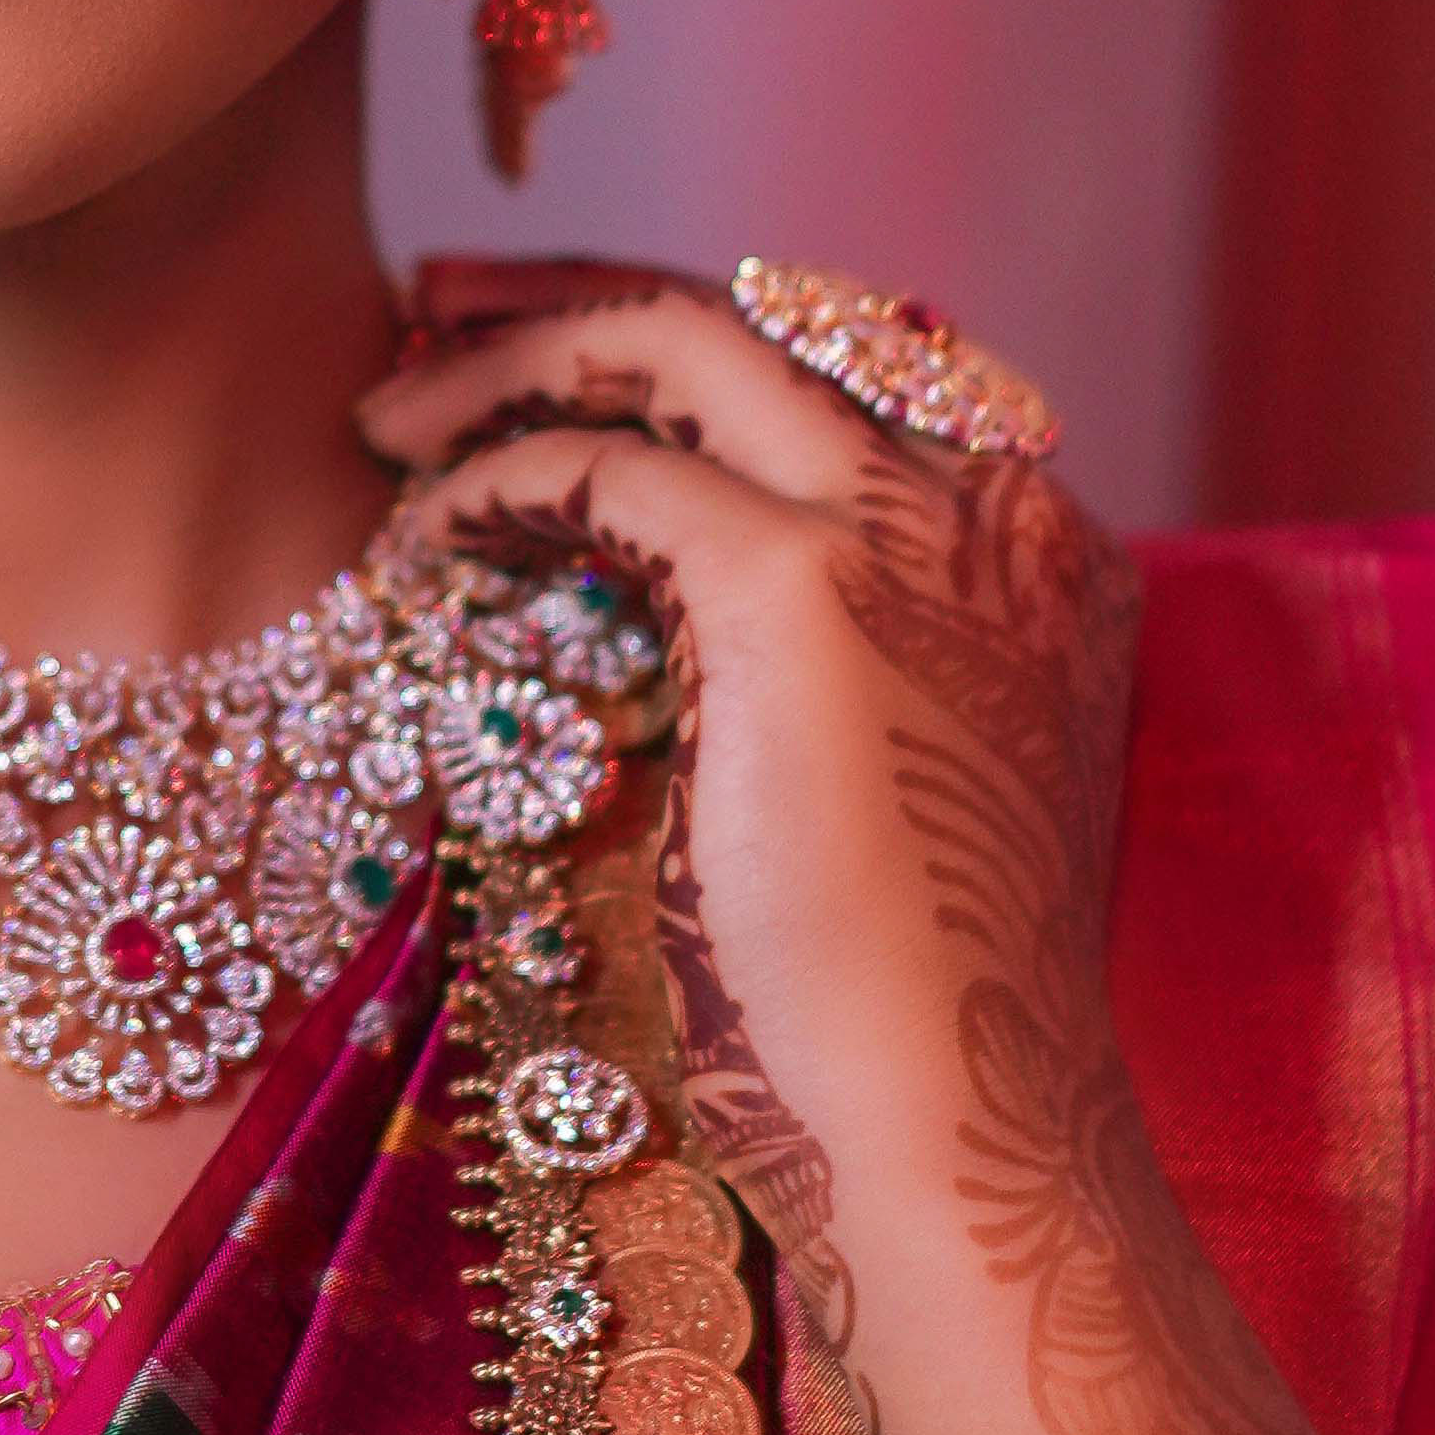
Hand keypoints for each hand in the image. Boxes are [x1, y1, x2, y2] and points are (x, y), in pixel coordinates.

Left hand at [362, 265, 1411, 1434]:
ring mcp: (917, 534)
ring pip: (682, 347)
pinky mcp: (805, 586)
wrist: (960, 1131)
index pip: (842, 375)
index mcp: (1046, 554)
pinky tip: (410, 535)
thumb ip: (819, 674)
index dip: (681, 352)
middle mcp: (1004, 510)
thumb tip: (642, 618)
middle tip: (434, 314)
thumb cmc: (904, 1025)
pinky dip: (492, 485)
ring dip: (514, 359)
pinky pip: (606, 470)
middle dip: (582, 303)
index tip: (550, 366)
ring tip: (388, 405)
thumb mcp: (886, 798)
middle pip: (764, 323)